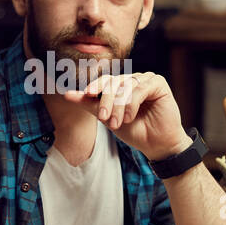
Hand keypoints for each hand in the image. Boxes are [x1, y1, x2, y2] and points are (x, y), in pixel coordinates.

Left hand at [63, 72, 191, 161]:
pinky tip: (130, 117)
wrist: (156, 145)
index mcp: (122, 85)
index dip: (95, 86)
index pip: (106, 81)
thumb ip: (90, 105)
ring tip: (117, 123)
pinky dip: (132, 103)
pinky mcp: (158, 83)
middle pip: (114, 83)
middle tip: (104, 118)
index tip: (86, 94)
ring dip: (119, 106)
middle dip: (106, 101)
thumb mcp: (108, 118)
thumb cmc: (134, 131)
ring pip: (125, 86)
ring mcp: (146, 80)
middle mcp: (133, 80)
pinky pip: (140, 88)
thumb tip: (67, 94)